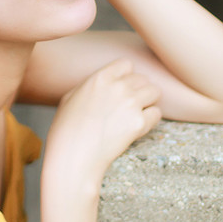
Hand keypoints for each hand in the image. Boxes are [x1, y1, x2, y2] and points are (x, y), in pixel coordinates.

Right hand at [44, 59, 162, 184]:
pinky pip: (156, 113)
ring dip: (148, 102)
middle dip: (138, 90)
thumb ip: (91, 85)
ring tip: (136, 114)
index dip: (125, 76)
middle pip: (143, 78)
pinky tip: (136, 127)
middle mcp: (118, 87)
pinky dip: (150, 120)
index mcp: (99, 78)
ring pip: (155, 92)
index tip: (121, 89)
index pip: (126, 64)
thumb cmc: (66, 130)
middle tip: (129, 106)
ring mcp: (130, 104)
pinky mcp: (139, 123)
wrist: (73, 157)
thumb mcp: (70, 97)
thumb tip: (105, 83)